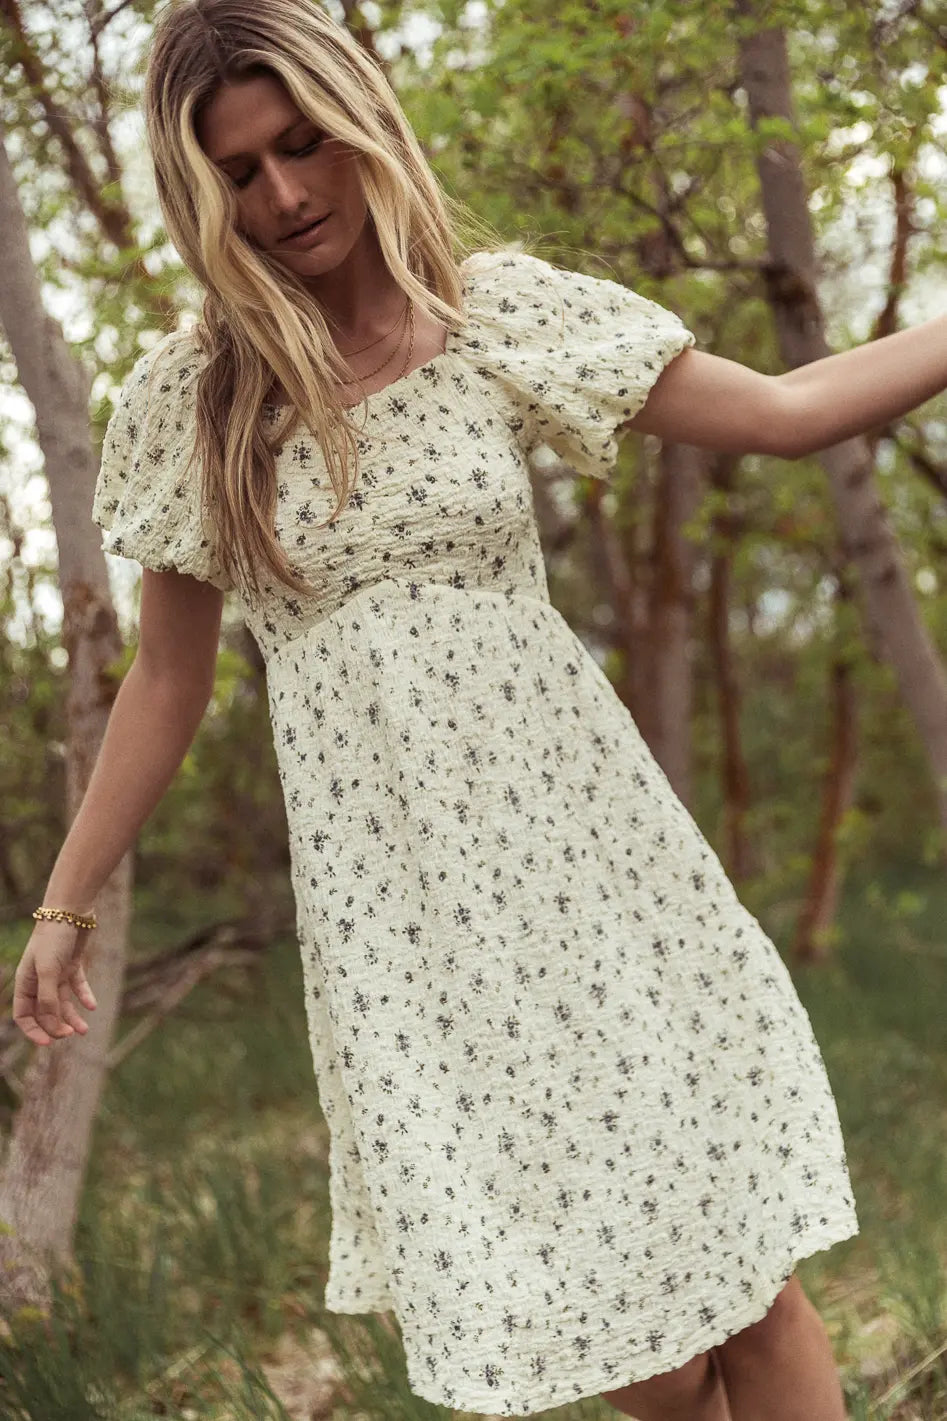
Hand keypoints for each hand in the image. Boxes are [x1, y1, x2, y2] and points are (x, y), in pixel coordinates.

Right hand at [12, 920, 97, 1045]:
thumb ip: (49, 998)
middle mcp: (39, 979)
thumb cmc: (54, 938)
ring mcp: (56, 972)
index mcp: (25, 982)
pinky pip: (77, 986)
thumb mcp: (49, 970)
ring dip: (72, 1017)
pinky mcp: (72, 964)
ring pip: (62, 1002)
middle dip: (56, 1026)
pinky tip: (92, 1006)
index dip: (33, 1031)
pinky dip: (84, 996)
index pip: (23, 1015)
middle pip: (45, 1012)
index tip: (48, 1043)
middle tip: (71, 1034)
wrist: (71, 910)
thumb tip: (52, 1023)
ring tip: (84, 1030)